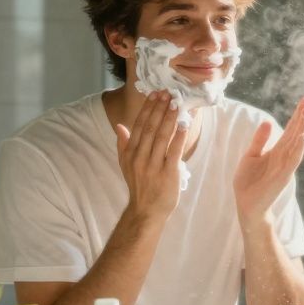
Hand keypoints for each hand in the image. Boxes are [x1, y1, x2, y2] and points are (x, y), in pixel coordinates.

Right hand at [114, 91, 185, 220]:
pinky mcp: (168, 173)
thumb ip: (123, 144)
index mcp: (131, 153)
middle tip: (167, 93)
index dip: (147, 109)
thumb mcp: (125, 165)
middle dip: (159, 109)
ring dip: (169, 119)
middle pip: (150, 128)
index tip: (154, 95)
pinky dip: (179, 137)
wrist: (146, 210)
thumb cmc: (139, 186)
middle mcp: (140, 158)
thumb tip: (120, 126)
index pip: (139, 126)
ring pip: (161, 137)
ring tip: (175, 104)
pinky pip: (174, 152)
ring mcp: (154, 166)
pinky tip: (184, 125)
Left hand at [234, 97, 303, 221]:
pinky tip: (302, 137)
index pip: (290, 129)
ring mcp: (285, 166)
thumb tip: (267, 122)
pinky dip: (298, 148)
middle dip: (302, 118)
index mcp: (277, 150)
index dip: (297, 115)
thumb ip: (259, 140)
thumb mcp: (251, 156)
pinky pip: (293, 160)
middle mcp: (284, 156)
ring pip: (297, 145)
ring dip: (303, 131)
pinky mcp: (283, 176)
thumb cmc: (248, 182)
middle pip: (296, 134)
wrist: (245, 204)